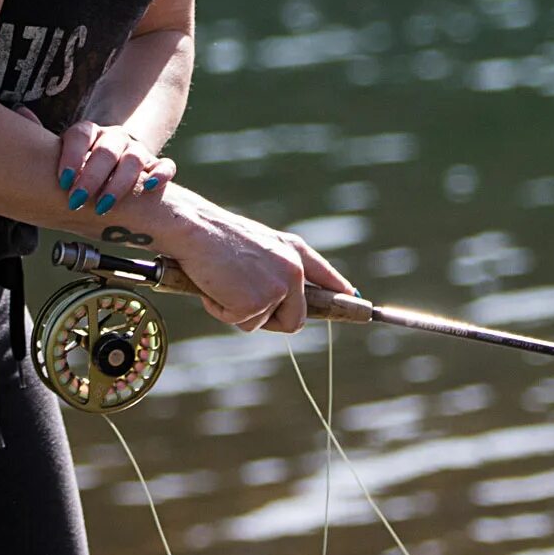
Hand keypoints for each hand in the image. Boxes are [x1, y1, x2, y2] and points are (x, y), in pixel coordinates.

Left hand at [30, 109, 174, 217]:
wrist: (113, 162)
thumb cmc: (79, 163)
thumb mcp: (60, 152)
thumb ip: (41, 136)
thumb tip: (20, 112)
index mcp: (89, 133)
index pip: (82, 135)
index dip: (73, 156)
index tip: (63, 180)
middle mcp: (114, 138)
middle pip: (108, 150)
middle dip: (93, 176)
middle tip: (78, 199)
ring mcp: (137, 151)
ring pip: (135, 159)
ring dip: (119, 183)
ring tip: (104, 206)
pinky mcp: (155, 166)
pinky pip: (165, 166)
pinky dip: (160, 174)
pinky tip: (149, 187)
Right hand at [174, 202, 356, 335]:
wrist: (196, 230)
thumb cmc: (217, 237)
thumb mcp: (258, 246)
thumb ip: (276, 267)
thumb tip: (283, 297)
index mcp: (295, 252)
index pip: (326, 277)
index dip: (341, 294)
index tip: (357, 301)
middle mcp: (294, 270)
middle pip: (296, 320)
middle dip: (272, 321)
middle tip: (242, 303)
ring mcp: (278, 288)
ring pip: (263, 324)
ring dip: (239, 312)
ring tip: (223, 282)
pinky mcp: (258, 302)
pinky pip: (241, 323)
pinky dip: (222, 311)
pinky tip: (215, 286)